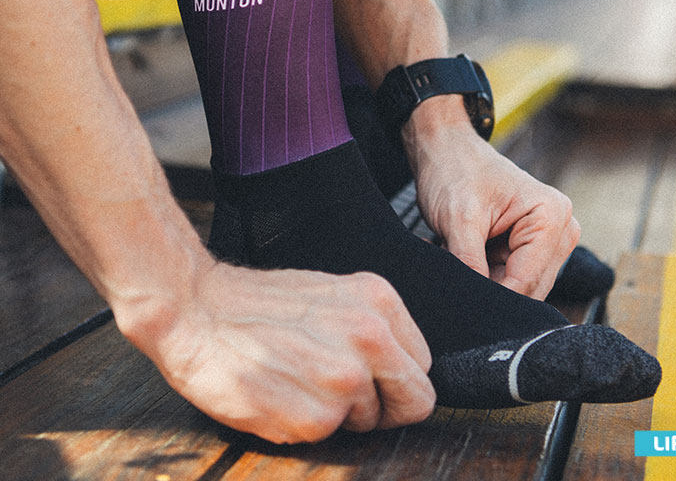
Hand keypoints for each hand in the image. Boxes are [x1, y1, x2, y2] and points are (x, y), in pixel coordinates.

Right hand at [116, 261, 434, 443]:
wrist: (198, 310)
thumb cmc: (259, 305)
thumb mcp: (332, 296)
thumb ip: (372, 327)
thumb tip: (400, 367)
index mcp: (378, 301)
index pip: (422, 365)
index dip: (396, 379)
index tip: (371, 379)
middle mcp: (371, 336)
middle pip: (416, 400)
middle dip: (385, 405)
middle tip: (343, 393)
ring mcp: (346, 378)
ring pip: (369, 421)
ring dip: (339, 413)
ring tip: (299, 381)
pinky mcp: (317, 416)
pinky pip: (329, 436)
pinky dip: (307, 424)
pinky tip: (282, 394)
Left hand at [403, 100, 578, 298]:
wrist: (445, 150)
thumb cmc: (455, 170)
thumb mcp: (458, 219)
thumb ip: (470, 263)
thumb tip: (474, 305)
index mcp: (552, 215)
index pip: (527, 281)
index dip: (492, 296)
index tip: (460, 300)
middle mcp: (559, 230)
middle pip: (527, 289)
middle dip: (488, 287)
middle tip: (451, 272)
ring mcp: (545, 241)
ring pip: (515, 288)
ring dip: (482, 279)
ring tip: (451, 255)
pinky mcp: (528, 248)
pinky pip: (507, 278)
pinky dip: (481, 274)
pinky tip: (458, 255)